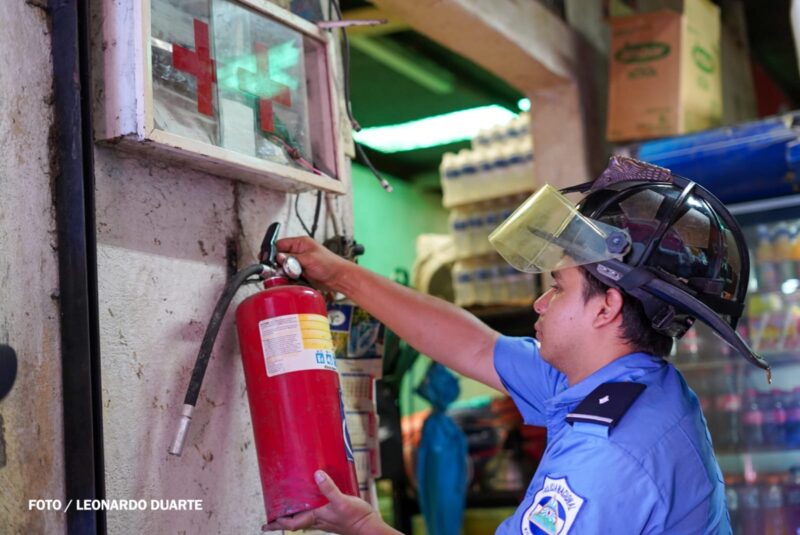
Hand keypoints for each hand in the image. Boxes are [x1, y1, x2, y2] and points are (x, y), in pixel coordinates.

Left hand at [261, 470, 393, 534]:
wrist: (370, 528)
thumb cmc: (356, 519)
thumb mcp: (342, 502)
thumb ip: (329, 489)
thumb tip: (317, 475)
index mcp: (317, 517)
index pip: (291, 523)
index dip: (277, 523)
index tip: (266, 523)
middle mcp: (319, 520)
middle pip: (295, 522)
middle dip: (283, 520)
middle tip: (272, 518)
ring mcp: (326, 519)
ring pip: (305, 519)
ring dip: (295, 516)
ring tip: (289, 509)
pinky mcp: (335, 516)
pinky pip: (317, 514)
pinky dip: (310, 510)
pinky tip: (314, 502)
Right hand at [276, 236, 350, 291]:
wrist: (339, 278)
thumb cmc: (330, 264)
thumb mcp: (309, 259)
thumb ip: (292, 258)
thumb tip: (278, 258)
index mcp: (301, 243)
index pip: (280, 244)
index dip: (273, 252)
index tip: (270, 260)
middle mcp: (299, 252)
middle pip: (280, 257)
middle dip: (279, 264)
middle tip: (282, 270)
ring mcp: (300, 262)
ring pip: (284, 267)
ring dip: (285, 272)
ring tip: (291, 275)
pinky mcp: (301, 272)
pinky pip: (289, 275)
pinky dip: (289, 278)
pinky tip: (294, 280)